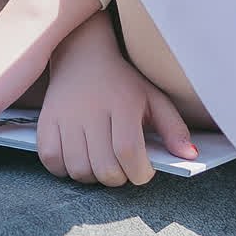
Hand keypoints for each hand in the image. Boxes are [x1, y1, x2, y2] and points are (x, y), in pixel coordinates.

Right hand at [36, 15, 198, 186]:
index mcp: (123, 103)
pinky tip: (78, 159)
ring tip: (100, 163)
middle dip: (118, 178)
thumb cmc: (123, 84)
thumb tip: (189, 156)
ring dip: (93, 177)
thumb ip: (173, 129)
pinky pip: (52, 161)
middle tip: (122, 169)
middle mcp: (91, 110)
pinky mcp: (46, 122)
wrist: (82, 56)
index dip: (139, 172)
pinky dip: (65, 170)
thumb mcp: (154, 99)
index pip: (129, 151)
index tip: (143, 173)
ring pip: (78, 170)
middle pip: (104, 168)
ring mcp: (65, 116)